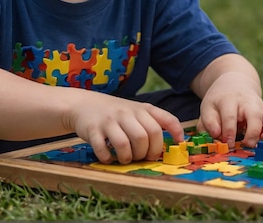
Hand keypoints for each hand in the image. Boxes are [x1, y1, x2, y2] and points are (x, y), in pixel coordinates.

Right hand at [66, 91, 184, 163]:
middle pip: (146, 136)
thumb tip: (177, 140)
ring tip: (125, 158)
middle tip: (142, 157)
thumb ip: (154, 122)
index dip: (175, 131)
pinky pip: (103, 149)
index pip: (164, 119)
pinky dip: (108, 158)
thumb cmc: (116, 113)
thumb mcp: (136, 111)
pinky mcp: (93, 130)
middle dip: (147, 152)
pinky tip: (109, 157)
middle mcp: (127, 113)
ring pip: (125, 144)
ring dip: (128, 158)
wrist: (84, 104)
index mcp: (141, 109)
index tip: (178, 143)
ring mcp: (109, 121)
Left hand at [196, 72, 262, 148]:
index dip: (229, 131)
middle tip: (247, 145)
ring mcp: (260, 105)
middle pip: (254, 114)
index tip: (228, 144)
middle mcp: (247, 101)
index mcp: (229, 100)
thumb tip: (216, 136)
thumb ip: (208, 123)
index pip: (230, 115)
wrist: (234, 84)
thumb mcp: (208, 108)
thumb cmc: (219, 101)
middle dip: (252, 132)